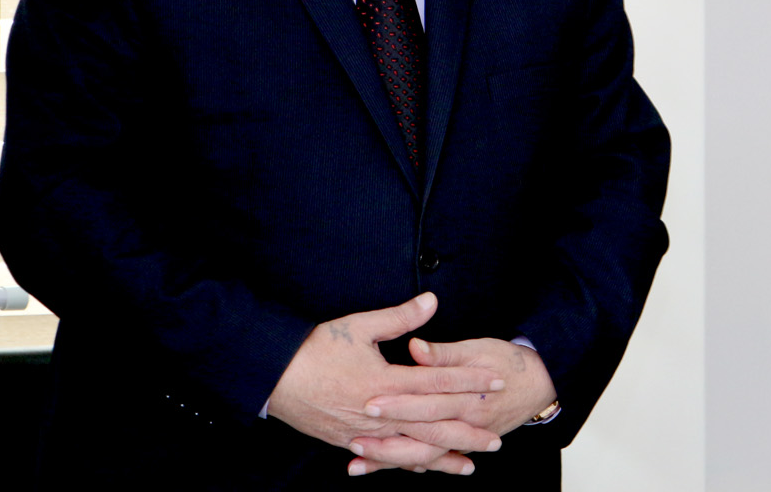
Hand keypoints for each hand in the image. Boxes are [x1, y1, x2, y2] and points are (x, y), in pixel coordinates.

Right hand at [266, 293, 505, 475]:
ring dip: (443, 456)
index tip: (496, 382)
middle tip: (496, 438)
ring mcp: (365, 432)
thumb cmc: (315, 347)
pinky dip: (409, 463)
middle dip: (466, 431)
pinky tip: (425, 469)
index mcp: (385, 380)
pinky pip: (386, 457)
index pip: (438, 380)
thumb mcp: (358, 325)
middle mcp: (379, 412)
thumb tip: (432, 301)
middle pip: (432, 424)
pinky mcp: (350, 441)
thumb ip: (399, 318)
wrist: (273, 377)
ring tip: (470, 464)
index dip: (469, 381)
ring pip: (412, 448)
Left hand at [347, 337, 557, 475]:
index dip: (399, 402)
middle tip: (355, 439)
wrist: (541, 383)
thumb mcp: (478, 348)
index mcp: (467, 396)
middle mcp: (466, 423)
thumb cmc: (507, 361)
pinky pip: (432, 459)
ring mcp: (465, 438)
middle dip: (387, 440)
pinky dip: (406, 464)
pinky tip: (381, 468)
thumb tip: (415, 347)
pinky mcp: (463, 444)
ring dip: (390, 460)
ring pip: (424, 455)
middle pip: (422, 436)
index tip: (370, 402)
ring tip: (357, 462)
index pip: (428, 401)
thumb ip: (443, 353)